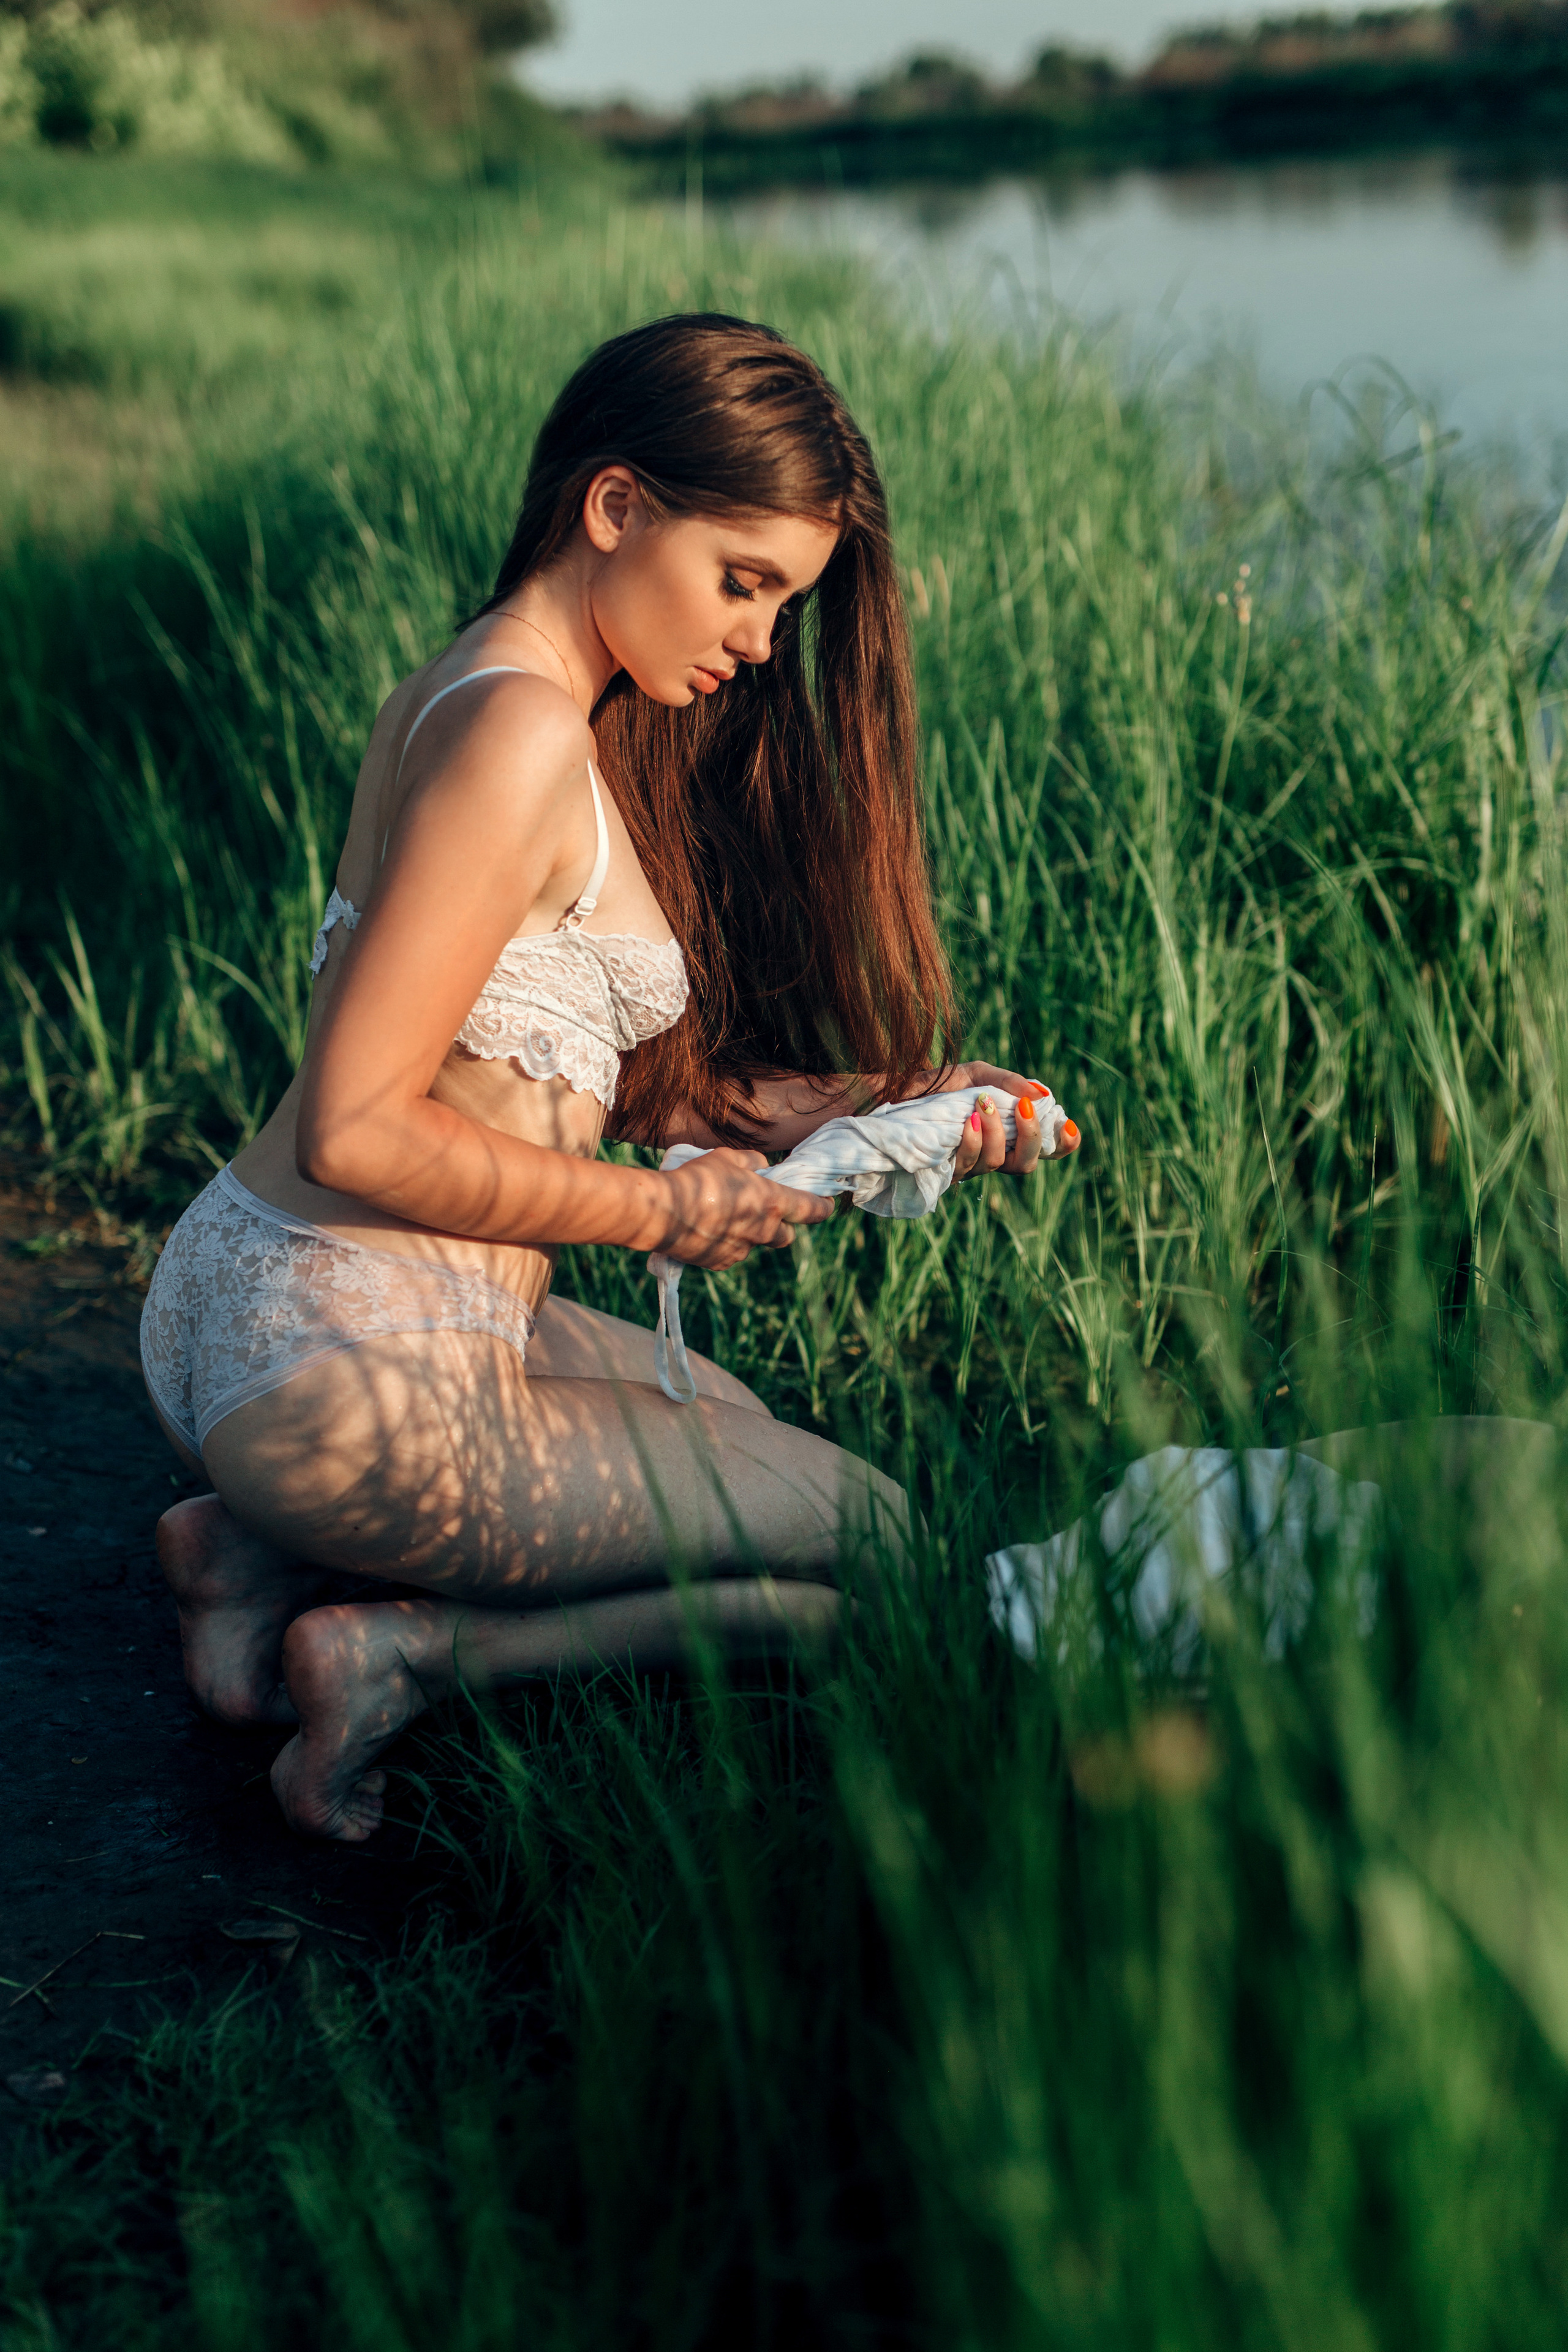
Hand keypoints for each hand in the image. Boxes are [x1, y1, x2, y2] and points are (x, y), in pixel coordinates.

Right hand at [656, 1147, 831, 1270]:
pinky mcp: (721, 1263)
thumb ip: (751, 1161)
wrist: (661, 1212)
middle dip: (782, 1225)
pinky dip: (726, 1243)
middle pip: (787, 1235)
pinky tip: (707, 1228)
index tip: (827, 1204)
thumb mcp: (726, 1157)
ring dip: (749, 1233)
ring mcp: (742, 1250)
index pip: (810, 1208)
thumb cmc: (695, 1179)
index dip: (822, 1207)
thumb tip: (762, 1166)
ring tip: (723, 1215)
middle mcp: (762, 1231)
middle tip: (765, 1210)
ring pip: (755, 1244)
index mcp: (771, 1202)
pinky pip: (732, 1253)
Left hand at [948, 1066, 1081, 1182]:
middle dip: (1031, 1136)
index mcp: (1009, 1133)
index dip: (1064, 1144)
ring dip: (997, 1132)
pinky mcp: (947, 1169)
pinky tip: (969, 1121)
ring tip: (984, 1103)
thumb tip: (1041, 1095)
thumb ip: (1010, 1083)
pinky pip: (969, 1164)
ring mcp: (971, 1164)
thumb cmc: (944, 1085)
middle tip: (1024, 1108)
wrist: (902, 1092)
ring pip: (998, 1163)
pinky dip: (974, 1141)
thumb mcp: (979, 1074)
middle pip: (1027, 1163)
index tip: (1070, 1127)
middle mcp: (994, 1153)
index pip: (1045, 1147)